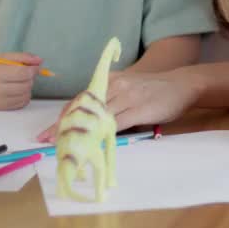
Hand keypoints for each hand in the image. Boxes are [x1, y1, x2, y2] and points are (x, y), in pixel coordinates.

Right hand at [0, 52, 41, 110]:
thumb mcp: (1, 58)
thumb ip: (22, 57)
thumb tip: (40, 61)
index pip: (22, 73)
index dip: (33, 69)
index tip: (35, 66)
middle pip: (26, 84)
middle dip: (30, 78)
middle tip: (25, 73)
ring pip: (26, 95)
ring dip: (28, 87)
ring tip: (19, 81)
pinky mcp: (0, 109)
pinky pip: (21, 104)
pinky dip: (24, 96)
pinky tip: (16, 90)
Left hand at [36, 70, 196, 141]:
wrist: (182, 84)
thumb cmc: (154, 89)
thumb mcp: (127, 89)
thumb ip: (110, 101)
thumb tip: (90, 123)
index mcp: (109, 80)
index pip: (79, 99)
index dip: (62, 116)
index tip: (47, 132)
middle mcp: (114, 86)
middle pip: (83, 108)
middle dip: (63, 127)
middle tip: (47, 141)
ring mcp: (127, 96)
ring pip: (96, 117)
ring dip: (80, 133)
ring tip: (65, 147)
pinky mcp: (139, 109)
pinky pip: (115, 123)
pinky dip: (102, 134)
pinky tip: (92, 144)